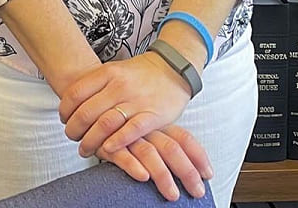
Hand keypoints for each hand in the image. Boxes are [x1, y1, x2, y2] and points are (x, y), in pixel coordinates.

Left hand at [58, 53, 193, 158]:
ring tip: (85, 149)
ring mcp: (136, 101)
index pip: (75, 93)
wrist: (175, 68)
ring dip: (90, 141)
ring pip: (104, 124)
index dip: (64, 110)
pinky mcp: (153, 116)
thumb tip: (71, 103)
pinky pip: (131, 131)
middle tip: (72, 138)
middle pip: (86, 112)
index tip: (64, 119)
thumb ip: (96, 84)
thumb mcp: (116, 70)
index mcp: (108, 73)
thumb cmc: (141, 74)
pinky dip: (116, 142)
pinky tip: (107, 149)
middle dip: (74, 130)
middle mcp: (120, 86)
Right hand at [98, 125, 213, 201]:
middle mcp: (146, 128)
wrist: (89, 102)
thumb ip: (162, 142)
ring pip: (150, 153)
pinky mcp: (109, 142)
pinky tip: (142, 177)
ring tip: (172, 195)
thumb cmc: (121, 122)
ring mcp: (128, 134)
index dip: (198, 156)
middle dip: (186, 172)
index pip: (184, 138)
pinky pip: (122, 154)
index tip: (208, 174)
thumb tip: (186, 166)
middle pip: (172, 148)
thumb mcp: (145, 129)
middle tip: (196, 192)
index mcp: (158, 123)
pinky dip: (133, 165)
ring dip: (163, 175)